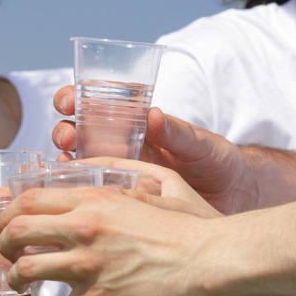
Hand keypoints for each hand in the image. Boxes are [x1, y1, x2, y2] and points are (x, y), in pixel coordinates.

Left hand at [0, 186, 222, 295]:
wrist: (207, 259)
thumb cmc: (177, 227)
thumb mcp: (137, 197)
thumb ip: (105, 194)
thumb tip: (84, 193)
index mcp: (91, 201)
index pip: (29, 200)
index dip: (9, 212)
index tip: (8, 222)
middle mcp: (83, 229)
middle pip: (17, 231)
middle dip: (2, 244)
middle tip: (6, 252)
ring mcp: (89, 265)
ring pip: (27, 271)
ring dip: (15, 281)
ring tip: (19, 285)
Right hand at [52, 85, 251, 213]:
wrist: (231, 198)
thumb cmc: (215, 162)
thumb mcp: (199, 143)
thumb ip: (176, 132)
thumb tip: (152, 115)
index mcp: (134, 124)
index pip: (95, 104)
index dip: (75, 98)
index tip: (70, 100)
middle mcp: (119, 145)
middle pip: (77, 131)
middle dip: (64, 130)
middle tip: (68, 136)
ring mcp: (116, 171)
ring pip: (77, 160)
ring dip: (64, 157)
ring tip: (65, 159)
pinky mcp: (119, 196)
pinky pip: (89, 190)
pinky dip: (74, 187)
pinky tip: (70, 188)